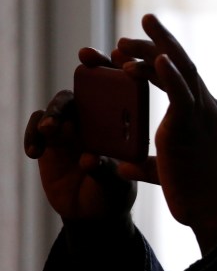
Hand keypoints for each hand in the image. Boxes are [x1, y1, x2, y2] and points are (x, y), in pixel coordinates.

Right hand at [24, 48, 136, 222]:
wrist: (91, 216)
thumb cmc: (113, 197)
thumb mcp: (116, 189)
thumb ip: (106, 173)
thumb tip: (89, 159)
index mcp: (124, 122)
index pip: (127, 88)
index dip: (123, 68)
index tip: (117, 54)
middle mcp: (101, 117)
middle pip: (94, 84)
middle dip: (90, 68)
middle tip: (85, 59)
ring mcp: (75, 124)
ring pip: (63, 103)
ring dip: (56, 111)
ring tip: (52, 130)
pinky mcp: (51, 138)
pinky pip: (38, 125)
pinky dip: (35, 134)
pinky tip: (35, 152)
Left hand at [117, 14, 216, 253]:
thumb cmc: (199, 198)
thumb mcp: (169, 172)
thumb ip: (146, 164)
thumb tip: (124, 165)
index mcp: (207, 116)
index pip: (182, 81)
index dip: (158, 63)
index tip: (132, 54)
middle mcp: (209, 109)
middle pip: (184, 65)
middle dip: (161, 41)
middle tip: (142, 22)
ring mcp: (204, 115)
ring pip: (183, 70)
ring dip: (156, 48)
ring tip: (131, 34)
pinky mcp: (193, 126)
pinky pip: (181, 93)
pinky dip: (167, 74)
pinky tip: (156, 58)